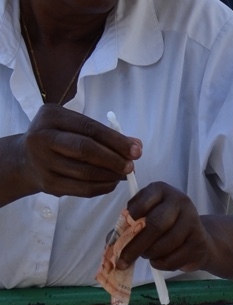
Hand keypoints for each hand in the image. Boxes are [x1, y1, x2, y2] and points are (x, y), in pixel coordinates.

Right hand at [20, 107, 139, 198]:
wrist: (24, 159)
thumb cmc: (57, 138)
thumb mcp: (74, 127)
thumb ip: (103, 133)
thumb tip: (137, 145)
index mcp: (51, 116)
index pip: (89, 128)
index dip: (116, 140)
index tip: (137, 150)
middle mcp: (42, 137)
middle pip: (85, 149)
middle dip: (113, 159)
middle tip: (131, 166)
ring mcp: (42, 162)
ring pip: (85, 172)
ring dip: (110, 175)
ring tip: (124, 174)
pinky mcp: (48, 184)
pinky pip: (82, 189)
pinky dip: (102, 187)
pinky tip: (112, 183)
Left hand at [121, 183, 209, 270]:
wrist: (197, 238)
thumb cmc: (164, 226)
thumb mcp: (144, 218)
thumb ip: (127, 226)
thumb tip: (111, 243)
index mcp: (161, 190)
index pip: (143, 202)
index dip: (131, 218)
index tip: (124, 231)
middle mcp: (179, 201)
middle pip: (155, 225)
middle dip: (136, 246)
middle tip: (123, 260)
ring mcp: (192, 220)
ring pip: (165, 244)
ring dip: (150, 255)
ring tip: (146, 255)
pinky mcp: (199, 241)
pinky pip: (174, 258)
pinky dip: (161, 264)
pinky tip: (159, 260)